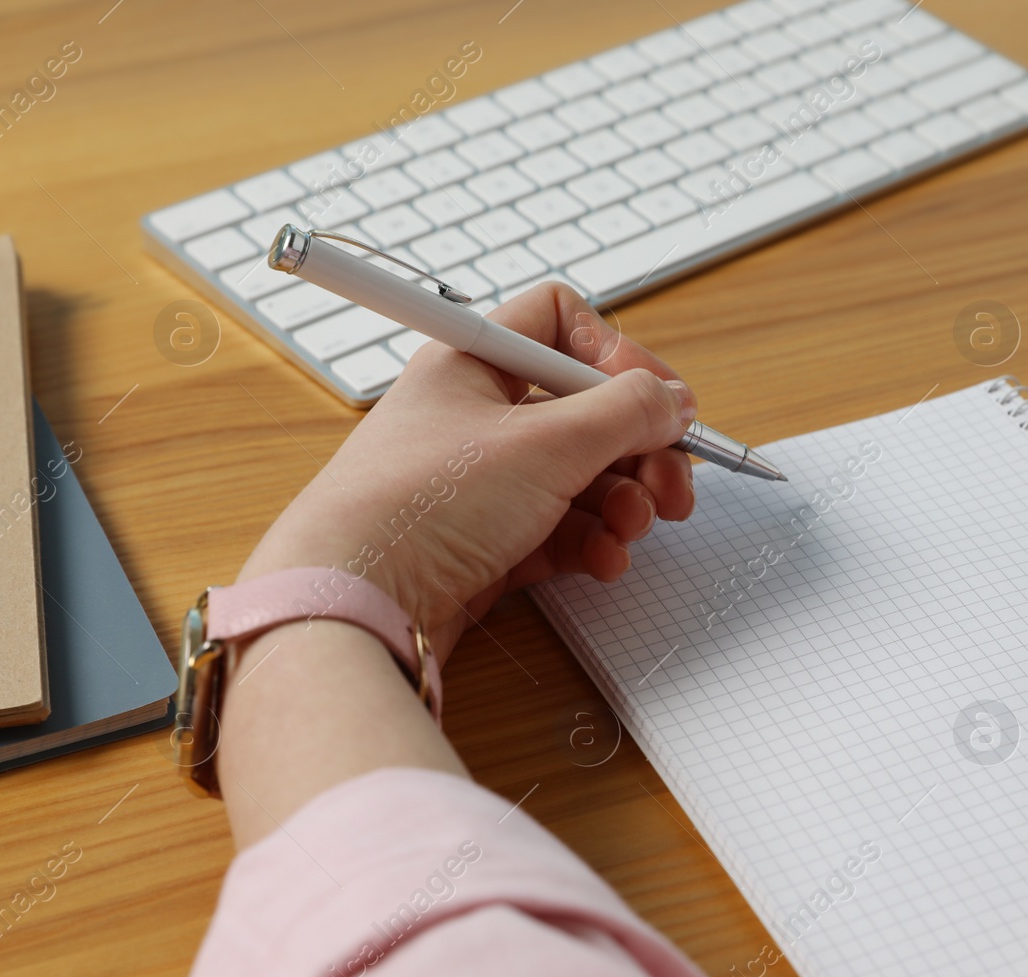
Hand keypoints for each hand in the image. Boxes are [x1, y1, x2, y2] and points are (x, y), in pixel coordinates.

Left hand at [237, 282, 698, 658]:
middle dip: (638, 447)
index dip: (615, 355)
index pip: (561, 323)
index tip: (654, 399)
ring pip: (579, 475)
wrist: (354, 602)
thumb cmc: (420, 506)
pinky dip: (591, 541)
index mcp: (474, 363)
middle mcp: (476, 416)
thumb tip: (672, 399)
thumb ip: (627, 412)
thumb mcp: (547, 443)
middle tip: (672, 483)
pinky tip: (604, 560)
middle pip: (585, 410)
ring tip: (634, 526)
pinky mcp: (485, 542)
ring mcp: (480, 483)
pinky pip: (558, 529)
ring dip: (622, 500)